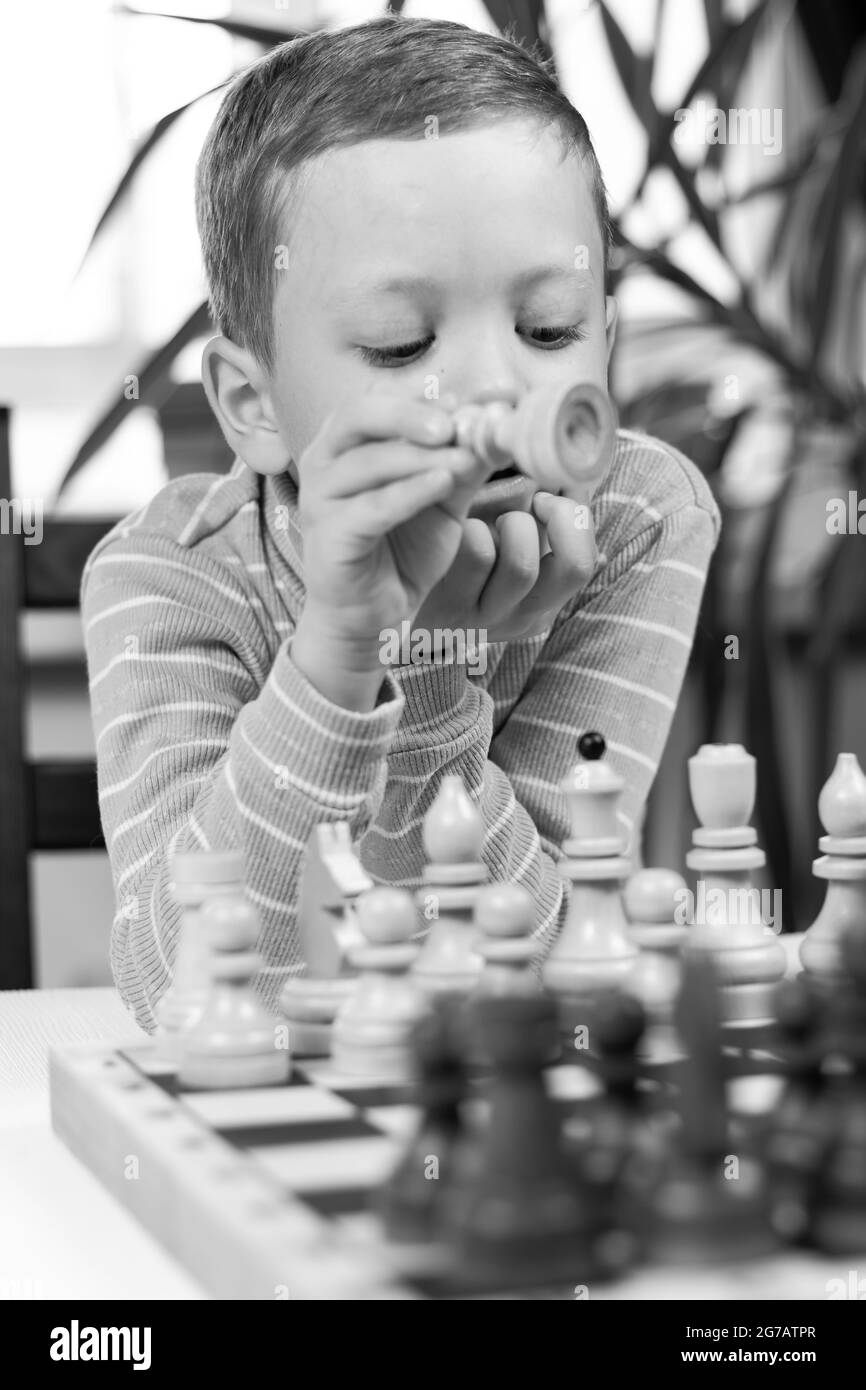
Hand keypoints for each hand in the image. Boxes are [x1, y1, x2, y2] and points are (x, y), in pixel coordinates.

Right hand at [293, 395, 487, 666]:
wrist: (375, 613)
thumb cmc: (402, 548)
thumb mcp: (442, 499)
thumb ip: (462, 462)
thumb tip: (495, 423)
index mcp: (344, 443)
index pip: (372, 400)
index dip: (416, 398)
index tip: (462, 406)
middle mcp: (322, 462)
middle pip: (358, 417)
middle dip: (408, 415)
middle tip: (453, 424)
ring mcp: (320, 499)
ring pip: (368, 462)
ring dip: (420, 457)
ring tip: (464, 460)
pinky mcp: (329, 536)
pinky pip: (371, 507)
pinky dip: (408, 493)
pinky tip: (442, 484)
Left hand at [409, 490, 600, 647]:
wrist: (392, 594)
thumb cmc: (454, 557)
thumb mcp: (502, 542)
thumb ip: (535, 515)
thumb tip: (570, 477)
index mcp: (544, 600)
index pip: (586, 562)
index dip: (577, 521)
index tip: (547, 496)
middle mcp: (524, 615)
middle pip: (574, 566)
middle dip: (559, 517)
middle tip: (533, 499)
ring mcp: (488, 617)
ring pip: (523, 562)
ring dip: (510, 521)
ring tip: (485, 517)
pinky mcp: (451, 608)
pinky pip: (479, 552)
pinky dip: (472, 525)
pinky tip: (455, 524)